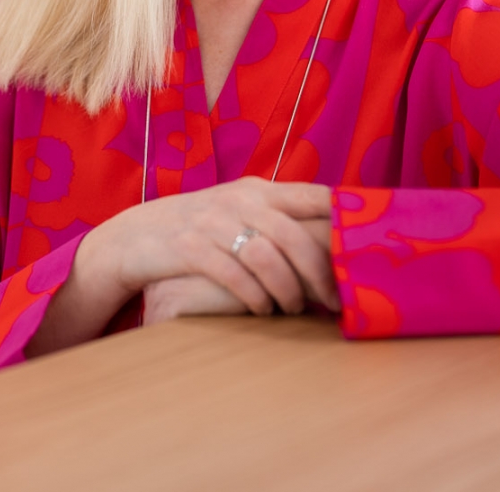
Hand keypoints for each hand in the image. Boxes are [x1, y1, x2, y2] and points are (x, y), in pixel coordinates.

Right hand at [80, 176, 337, 317]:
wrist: (136, 237)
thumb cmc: (200, 229)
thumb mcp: (239, 212)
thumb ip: (278, 220)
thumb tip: (334, 248)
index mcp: (259, 189)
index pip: (315, 196)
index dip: (344, 222)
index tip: (363, 251)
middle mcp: (239, 200)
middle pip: (295, 234)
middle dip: (318, 273)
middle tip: (330, 301)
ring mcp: (212, 221)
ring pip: (266, 256)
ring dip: (287, 290)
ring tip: (292, 309)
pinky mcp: (189, 246)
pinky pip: (233, 273)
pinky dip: (253, 296)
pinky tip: (261, 309)